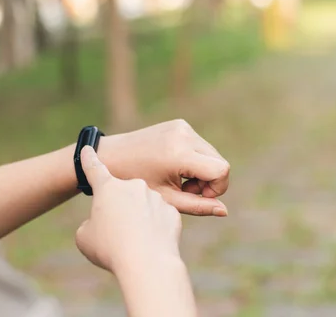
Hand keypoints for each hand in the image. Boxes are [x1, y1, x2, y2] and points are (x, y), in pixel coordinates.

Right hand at [76, 146, 181, 272]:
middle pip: (123, 195)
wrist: (146, 262)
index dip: (89, 159)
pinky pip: (160, 218)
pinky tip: (151, 243)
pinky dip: (155, 228)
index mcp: (108, 188)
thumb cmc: (111, 249)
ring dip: (139, 219)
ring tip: (134, 242)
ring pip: (144, 207)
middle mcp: (134, 186)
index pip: (94, 169)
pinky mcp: (172, 212)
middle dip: (120, 209)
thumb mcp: (85, 237)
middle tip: (116, 232)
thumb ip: (91, 223)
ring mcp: (155, 197)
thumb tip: (100, 223)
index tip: (88, 147)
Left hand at [99, 120, 229, 216]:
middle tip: (186, 190)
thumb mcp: (166, 199)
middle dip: (209, 181)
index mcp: (179, 153)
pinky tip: (175, 168)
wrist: (111, 156)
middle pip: (220, 162)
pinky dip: (195, 160)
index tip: (199, 196)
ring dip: (203, 171)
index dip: (217, 188)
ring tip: (179, 181)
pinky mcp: (180, 124)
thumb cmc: (134, 183)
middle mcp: (184, 135)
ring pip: (212, 154)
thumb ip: (198, 206)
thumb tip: (224, 211)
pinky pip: (201, 146)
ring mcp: (183, 126)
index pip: (221, 170)